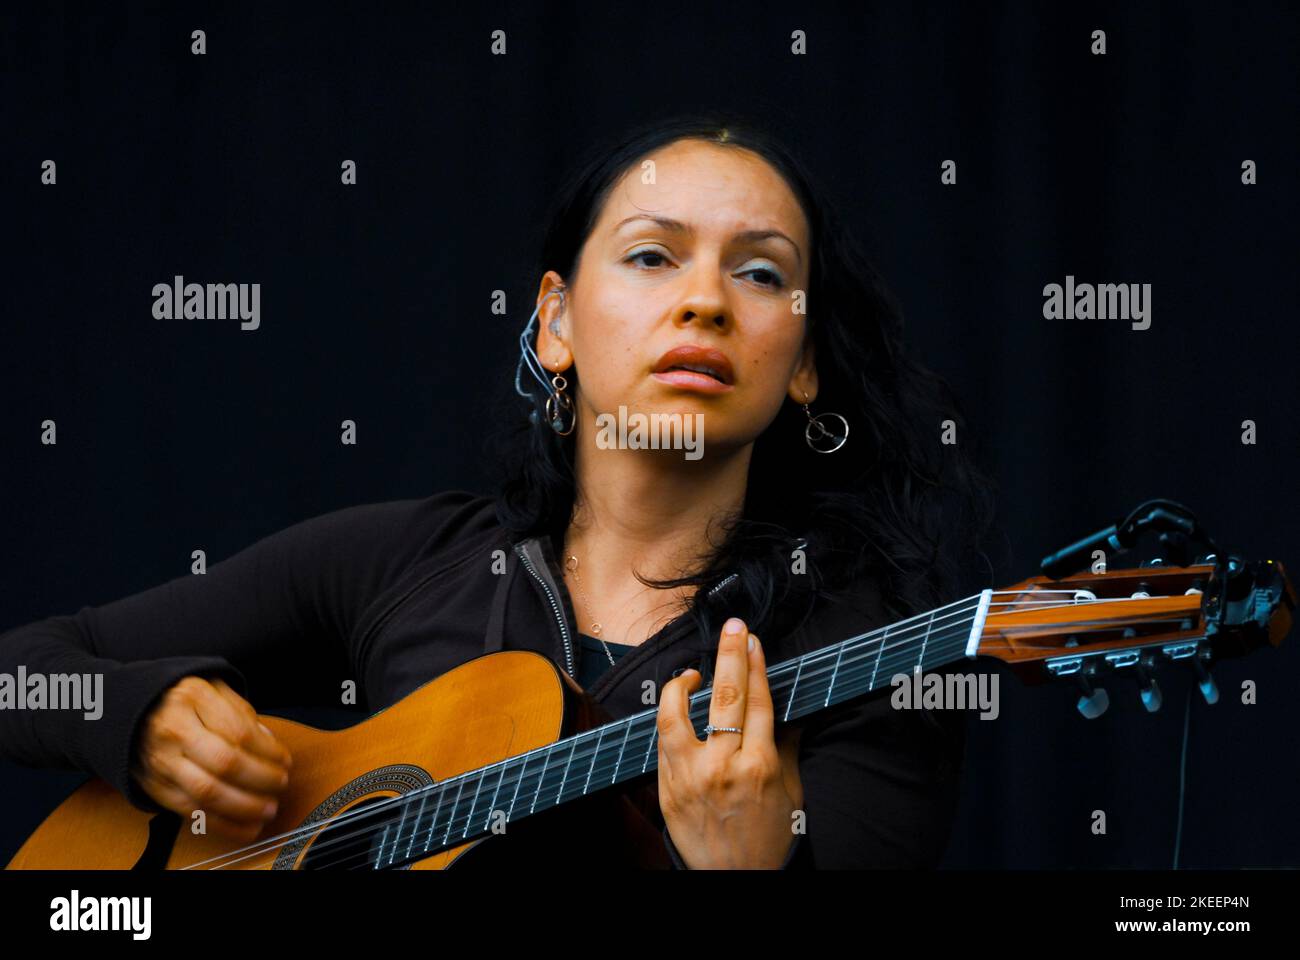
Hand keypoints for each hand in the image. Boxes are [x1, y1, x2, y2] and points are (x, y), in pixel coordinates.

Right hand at [130, 676, 292, 840]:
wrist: (133, 711)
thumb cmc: (185, 702)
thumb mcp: (214, 690)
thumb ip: (242, 715)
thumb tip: (270, 746)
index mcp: (194, 698)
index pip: (239, 731)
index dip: (268, 751)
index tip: (285, 761)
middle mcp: (174, 730)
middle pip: (225, 763)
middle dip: (260, 779)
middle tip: (280, 784)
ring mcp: (161, 761)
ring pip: (207, 792)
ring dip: (245, 807)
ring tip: (268, 809)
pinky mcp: (155, 787)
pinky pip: (190, 812)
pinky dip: (223, 824)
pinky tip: (246, 827)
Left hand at [656, 617, 803, 867]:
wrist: (737, 879)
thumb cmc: (769, 837)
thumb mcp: (791, 790)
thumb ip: (786, 746)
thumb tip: (786, 709)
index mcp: (760, 766)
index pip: (757, 701)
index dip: (755, 665)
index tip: (752, 641)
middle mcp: (723, 766)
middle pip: (725, 696)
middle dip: (729, 655)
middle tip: (733, 628)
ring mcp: (690, 777)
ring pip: (676, 715)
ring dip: (682, 686)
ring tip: (692, 674)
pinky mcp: (667, 789)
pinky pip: (663, 744)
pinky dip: (670, 720)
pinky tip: (678, 710)